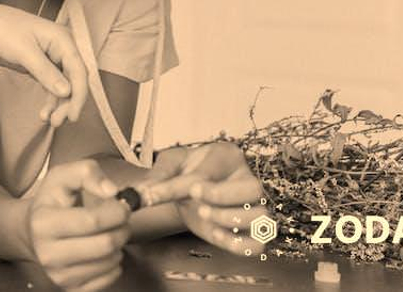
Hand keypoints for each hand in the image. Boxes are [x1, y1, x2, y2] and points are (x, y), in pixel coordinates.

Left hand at [0, 3, 87, 126]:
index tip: (73, 114)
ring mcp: (52, 58)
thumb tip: (67, 91)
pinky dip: (50, 100)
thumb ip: (46, 72)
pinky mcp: (41, 66)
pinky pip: (52, 86)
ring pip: (64, 86)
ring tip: (50, 120)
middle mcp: (61, 48)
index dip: (79, 94)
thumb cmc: (1, 29)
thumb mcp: (23, 52)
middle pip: (74, 79)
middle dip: (69, 102)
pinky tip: (44, 113)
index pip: (79, 70)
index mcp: (63, 38)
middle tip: (58, 121)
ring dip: (59, 104)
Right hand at [24, 160, 129, 291]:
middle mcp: (48, 254)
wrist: (31, 232)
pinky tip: (104, 252)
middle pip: (105, 244)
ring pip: (110, 263)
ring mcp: (58, 275)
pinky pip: (108, 280)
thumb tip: (112, 191)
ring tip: (110, 234)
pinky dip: (114, 265)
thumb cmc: (52, 202)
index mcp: (44, 223)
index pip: (92, 221)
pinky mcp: (70, 289)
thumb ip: (87, 173)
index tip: (122, 205)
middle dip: (122, 229)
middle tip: (121, 220)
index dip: (116, 212)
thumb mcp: (63, 177)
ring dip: (119, 246)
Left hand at [141, 143, 268, 254]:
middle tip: (193, 198)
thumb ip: (158, 177)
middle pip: (253, 189)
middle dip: (222, 196)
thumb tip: (142, 193)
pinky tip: (218, 236)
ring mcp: (253, 207)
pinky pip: (258, 244)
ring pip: (260, 217)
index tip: (156, 193)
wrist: (193, 187)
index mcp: (227, 156)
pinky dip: (241, 246)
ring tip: (203, 214)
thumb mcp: (170, 164)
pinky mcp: (249, 233)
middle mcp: (247, 180)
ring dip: (231, 219)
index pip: (209, 171)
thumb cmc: (185, 170)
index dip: (182, 185)